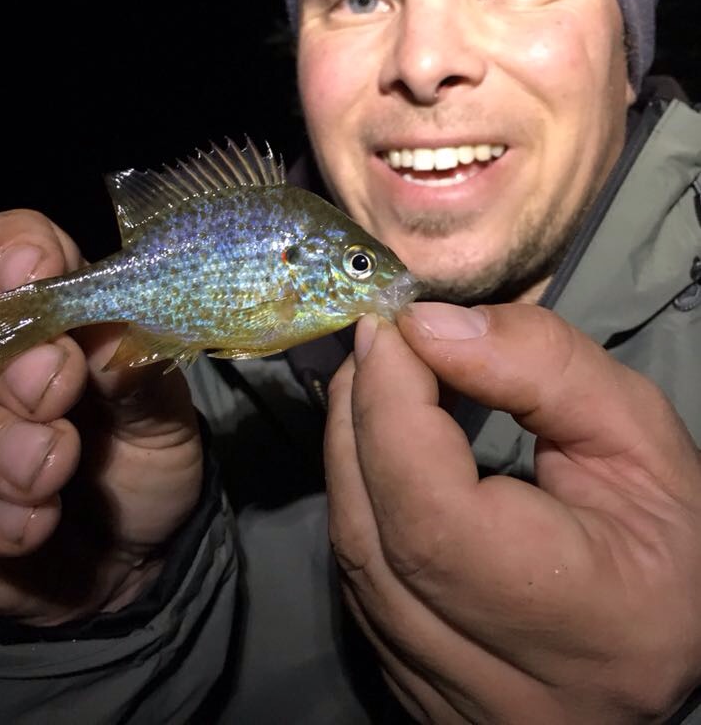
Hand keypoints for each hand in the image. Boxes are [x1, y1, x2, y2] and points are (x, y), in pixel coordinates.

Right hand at [0, 210, 202, 625]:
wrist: (133, 552)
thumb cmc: (144, 454)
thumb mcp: (160, 414)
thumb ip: (134, 376)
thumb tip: (112, 347)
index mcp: (47, 311)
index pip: (8, 249)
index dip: (11, 251)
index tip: (35, 274)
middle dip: (2, 367)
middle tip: (53, 398)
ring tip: (48, 482)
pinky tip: (25, 527)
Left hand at [326, 303, 700, 723]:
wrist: (656, 632)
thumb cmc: (664, 534)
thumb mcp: (634, 432)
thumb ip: (541, 366)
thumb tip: (427, 325)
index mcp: (576, 618)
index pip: (435, 519)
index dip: (394, 410)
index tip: (396, 326)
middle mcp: (492, 680)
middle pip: (374, 538)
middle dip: (362, 416)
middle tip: (381, 338)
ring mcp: (440, 692)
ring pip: (350, 561)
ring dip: (349, 450)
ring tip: (377, 378)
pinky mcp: (407, 680)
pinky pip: (357, 579)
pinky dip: (359, 496)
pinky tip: (380, 445)